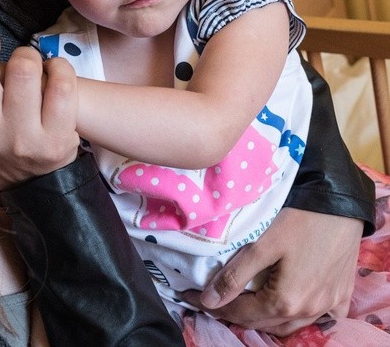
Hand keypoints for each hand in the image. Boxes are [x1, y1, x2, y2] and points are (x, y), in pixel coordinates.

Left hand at [181, 208, 362, 335]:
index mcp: (285, 301)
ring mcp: (328, 306)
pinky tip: (288, 307)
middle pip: (264, 323)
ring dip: (266, 320)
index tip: (191, 297)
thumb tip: (208, 301)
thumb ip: (235, 276)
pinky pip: (320, 319)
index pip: (240, 314)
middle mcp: (308, 311)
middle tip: (214, 300)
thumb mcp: (262, 246)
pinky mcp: (342, 296)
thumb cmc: (300, 220)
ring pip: (290, 327)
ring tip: (245, 306)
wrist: (342, 205)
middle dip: (235, 315)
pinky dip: (299, 318)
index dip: (213, 307)